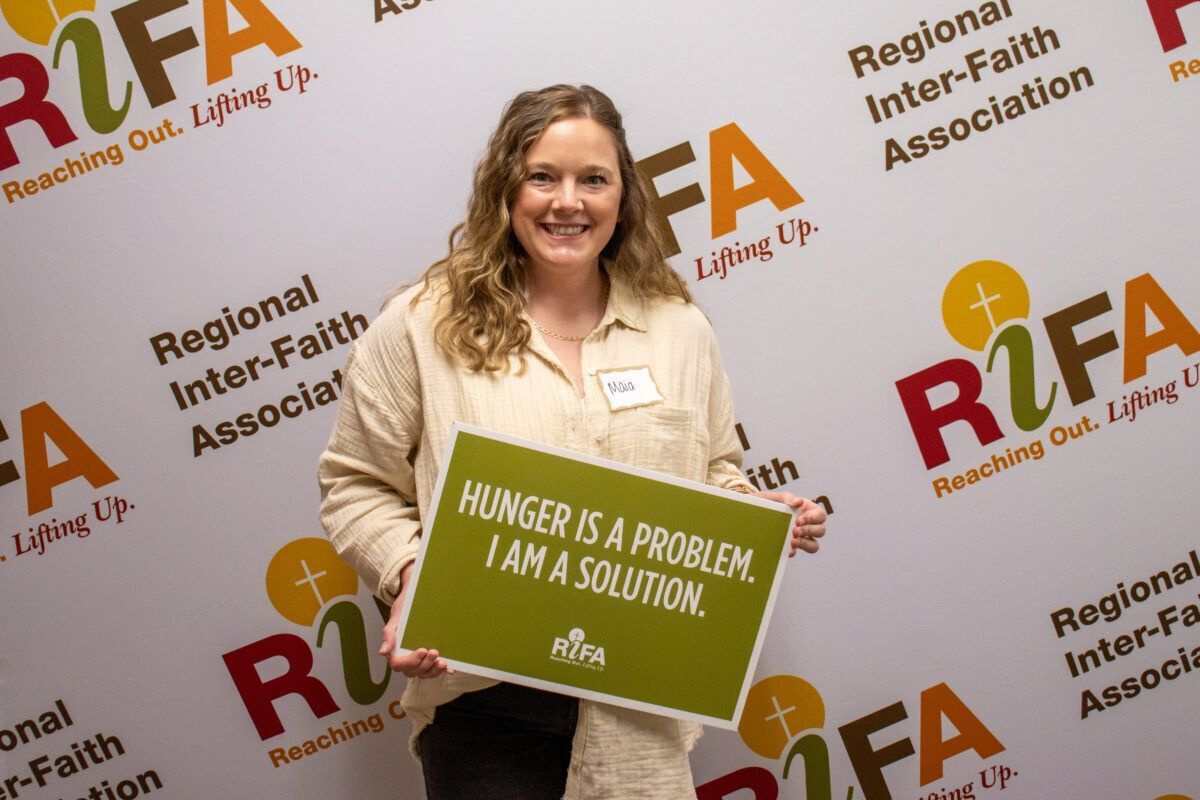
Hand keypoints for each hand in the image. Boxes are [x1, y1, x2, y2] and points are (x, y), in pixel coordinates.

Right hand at [379, 563, 453, 677]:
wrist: (415, 597)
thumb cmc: (404, 608)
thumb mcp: (396, 618)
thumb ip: (389, 634)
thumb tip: (383, 652)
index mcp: (394, 650)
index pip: (398, 664)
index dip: (411, 661)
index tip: (422, 650)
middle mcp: (406, 657)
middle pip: (413, 671)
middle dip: (425, 664)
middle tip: (434, 652)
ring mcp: (418, 659)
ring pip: (423, 673)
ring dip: (433, 670)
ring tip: (443, 662)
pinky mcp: (428, 657)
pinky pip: (434, 668)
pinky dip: (442, 670)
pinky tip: (451, 668)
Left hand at [754, 492, 826, 555]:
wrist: (752, 513)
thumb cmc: (770, 502)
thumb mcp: (777, 498)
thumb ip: (787, 498)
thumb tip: (799, 501)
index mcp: (808, 510)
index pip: (820, 515)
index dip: (812, 519)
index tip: (798, 520)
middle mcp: (808, 525)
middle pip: (820, 531)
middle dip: (809, 531)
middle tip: (795, 530)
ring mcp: (801, 537)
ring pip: (814, 545)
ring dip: (805, 543)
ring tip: (792, 540)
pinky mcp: (790, 546)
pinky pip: (797, 552)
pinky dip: (793, 551)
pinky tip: (787, 550)